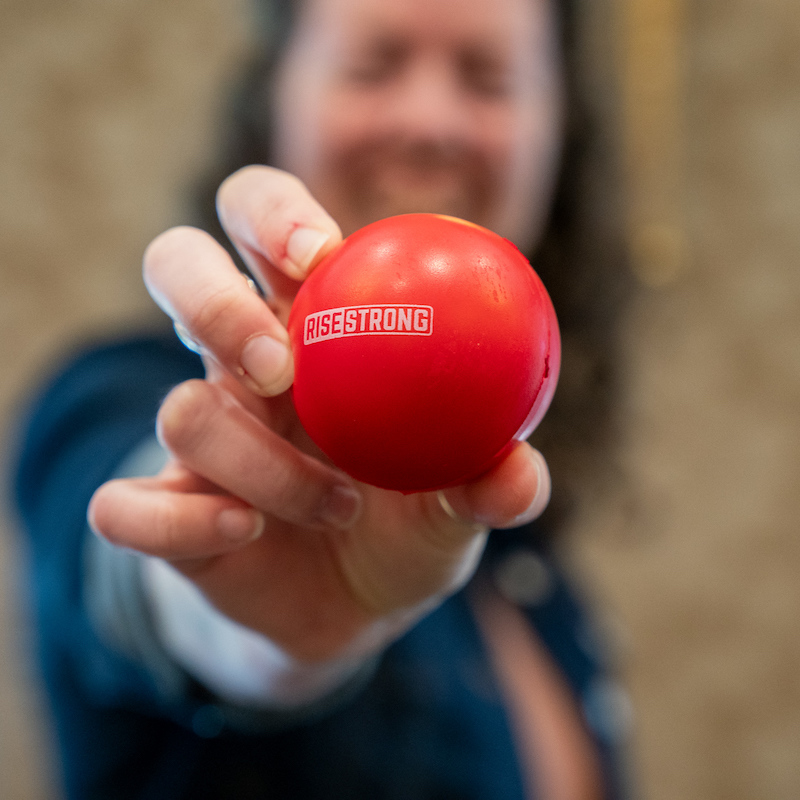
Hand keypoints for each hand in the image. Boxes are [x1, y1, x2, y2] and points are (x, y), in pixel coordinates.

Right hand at [88, 165, 550, 663]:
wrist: (353, 609)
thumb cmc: (408, 527)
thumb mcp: (457, 504)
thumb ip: (488, 482)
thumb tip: (520, 472)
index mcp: (309, 328)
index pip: (262, 222)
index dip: (273, 214)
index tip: (318, 253)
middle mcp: (239, 366)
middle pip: (175, 265)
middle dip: (214, 301)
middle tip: (280, 366)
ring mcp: (195, 438)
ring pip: (182, 410)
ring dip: (263, 464)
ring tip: (340, 505)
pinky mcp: (162, 511)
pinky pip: (122, 506)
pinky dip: (180, 521)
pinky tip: (244, 530)